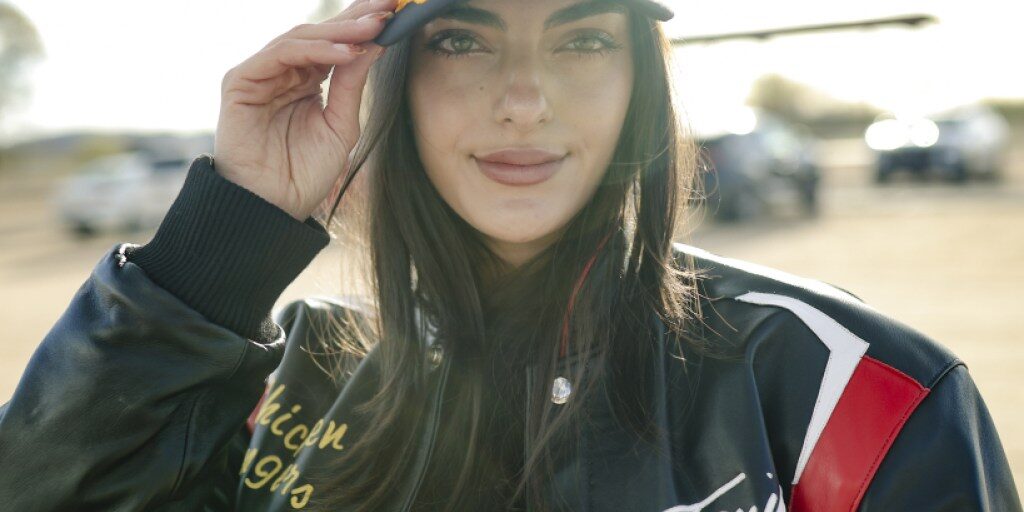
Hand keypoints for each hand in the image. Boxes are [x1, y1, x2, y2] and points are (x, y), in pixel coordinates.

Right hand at [213, 0, 395, 219]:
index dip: (362, 25)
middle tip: (387, 8)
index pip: (335, 43)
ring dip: (340, 32)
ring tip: (372, 29)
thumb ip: (352, 85)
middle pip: (319, 33)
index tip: (395, 11)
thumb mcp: (341, 126)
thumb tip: (374, 44)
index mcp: (307, 80)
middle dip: (355, 18)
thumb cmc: (304, 173)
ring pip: (301, 38)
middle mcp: (282, 72)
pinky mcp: (240, 82)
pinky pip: (281, 54)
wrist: (272, 206)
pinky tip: (346, 52)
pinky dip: (315, 50)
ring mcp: (260, 74)